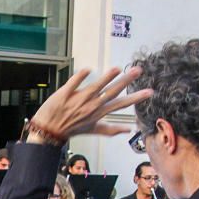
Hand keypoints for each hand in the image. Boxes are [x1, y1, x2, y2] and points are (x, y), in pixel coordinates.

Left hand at [26, 67, 152, 143]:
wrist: (49, 130)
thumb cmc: (71, 129)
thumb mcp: (93, 130)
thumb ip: (111, 129)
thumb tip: (128, 130)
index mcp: (99, 112)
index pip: (121, 104)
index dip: (136, 98)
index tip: (149, 92)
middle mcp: (91, 105)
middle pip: (112, 92)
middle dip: (126, 81)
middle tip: (138, 71)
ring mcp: (78, 99)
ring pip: (95, 86)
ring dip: (106, 78)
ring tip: (117, 69)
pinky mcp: (65, 94)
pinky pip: (74, 83)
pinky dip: (80, 76)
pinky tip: (89, 69)